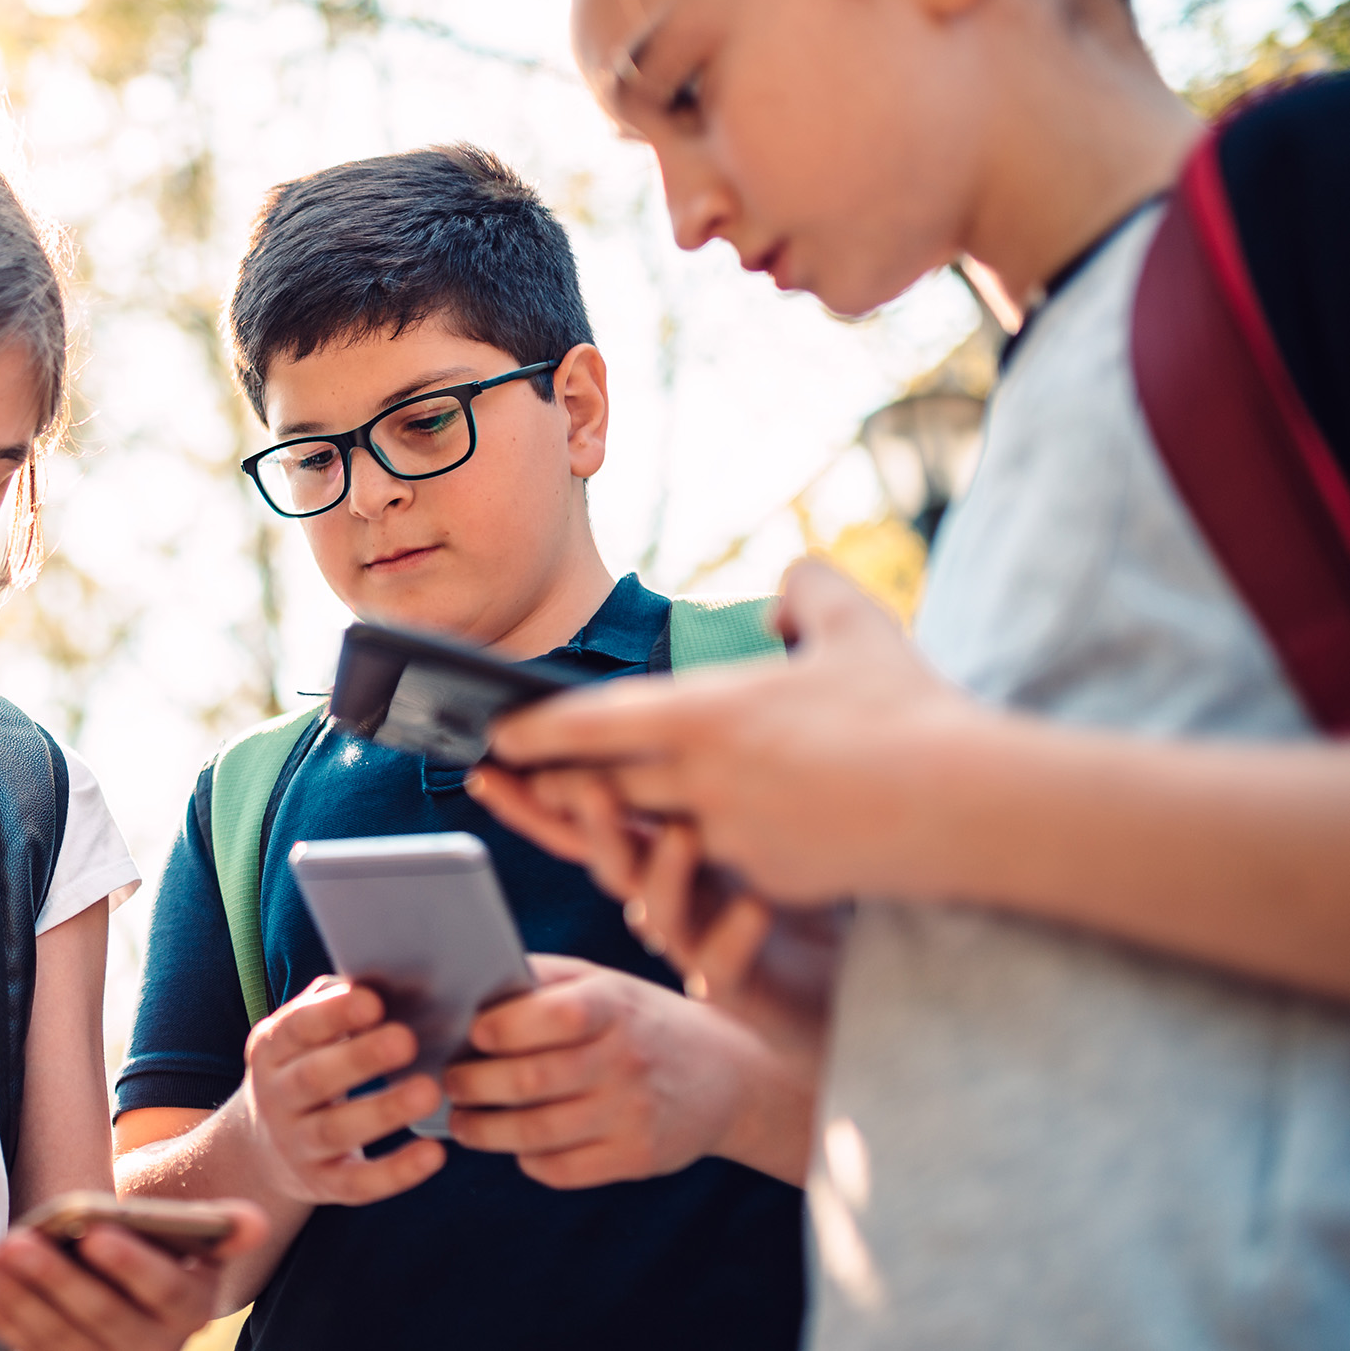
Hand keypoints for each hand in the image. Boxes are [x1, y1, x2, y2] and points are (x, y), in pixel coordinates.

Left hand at [0, 1203, 266, 1350]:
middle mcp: (154, 1349)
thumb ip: (223, 1226)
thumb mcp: (198, 1240)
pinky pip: (28, 1348)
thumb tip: (254, 1220)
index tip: (95, 1232)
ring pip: (58, 1339)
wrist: (137, 1288)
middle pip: (102, 1318)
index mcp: (190, 1309)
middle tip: (18, 1241)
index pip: (163, 1290)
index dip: (130, 1264)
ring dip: (17, 1299)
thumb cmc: (164, 1251)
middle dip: (56, 1280)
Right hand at [232, 977, 445, 1206]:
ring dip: (382, 1111)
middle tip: (406, 1040)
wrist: (262, 1146)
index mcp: (271, 1049)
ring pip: (335, 1131)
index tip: (373, 1001)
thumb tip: (385, 975)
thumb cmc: (305, 1067)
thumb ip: (334, 1005)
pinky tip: (434, 1154)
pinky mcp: (322, 1184)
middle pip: (314, 1079)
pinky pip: (357, 1184)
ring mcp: (295, 1144)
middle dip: (359, 1059)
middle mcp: (276, 1097)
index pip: (297, 1028)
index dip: (333, 1015)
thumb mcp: (303, 1036)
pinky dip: (396, 1172)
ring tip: (428, 1091)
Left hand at [444, 956, 813, 1186]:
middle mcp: (627, 1059)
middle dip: (472, 1084)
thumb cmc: (640, 1020)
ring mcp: (634, 1114)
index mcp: (614, 1005)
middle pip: (531, 1081)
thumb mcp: (603, 982)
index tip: (471, 1033)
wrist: (729, 1075)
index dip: (502, 1027)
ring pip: (538, 1132)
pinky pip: (564, 1170)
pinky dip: (528, 1161)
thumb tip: (467, 981)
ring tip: (462, 1121)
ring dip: (485, 1131)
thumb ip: (541, 979)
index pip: (555, 1015)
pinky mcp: (639, 1158)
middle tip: (447, 1082)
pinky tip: (515, 1146)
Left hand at [476, 559, 977, 905]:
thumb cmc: (911, 708)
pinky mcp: (768, 881)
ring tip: (594, 810)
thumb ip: (808, 590)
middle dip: (562, 786)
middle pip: (607, 788)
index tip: (500, 734)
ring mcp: (734, 838)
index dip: (540, 732)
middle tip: (520, 780)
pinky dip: (693, 858)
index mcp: (709, 716)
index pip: (594, 725)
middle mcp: (705, 781)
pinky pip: (714, 869)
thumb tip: (779, 595)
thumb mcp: (856, 624)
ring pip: (654, 833)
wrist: (969, 805)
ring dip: (622, 824)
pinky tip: (685, 850)